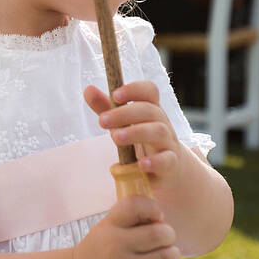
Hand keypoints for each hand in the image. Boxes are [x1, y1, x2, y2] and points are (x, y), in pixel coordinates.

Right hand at [72, 196, 179, 258]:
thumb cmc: (103, 249)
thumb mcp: (108, 226)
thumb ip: (132, 217)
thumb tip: (163, 218)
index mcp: (109, 226)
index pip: (136, 206)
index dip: (153, 208)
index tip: (156, 216)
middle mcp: (115, 247)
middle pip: (159, 233)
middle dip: (169, 234)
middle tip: (165, 238)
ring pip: (167, 257)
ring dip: (172, 254)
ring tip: (166, 255)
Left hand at [85, 80, 185, 196]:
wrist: (169, 169)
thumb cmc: (141, 141)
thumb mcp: (123, 123)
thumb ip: (106, 108)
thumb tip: (88, 89)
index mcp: (151, 109)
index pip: (149, 91)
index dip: (134, 89)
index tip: (115, 94)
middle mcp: (162, 123)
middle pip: (149, 110)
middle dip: (125, 113)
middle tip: (102, 121)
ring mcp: (168, 143)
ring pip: (158, 131)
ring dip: (136, 132)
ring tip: (115, 138)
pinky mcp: (171, 164)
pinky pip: (167, 160)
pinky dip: (155, 161)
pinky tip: (141, 164)